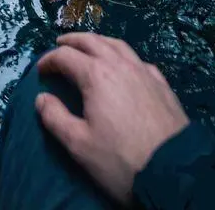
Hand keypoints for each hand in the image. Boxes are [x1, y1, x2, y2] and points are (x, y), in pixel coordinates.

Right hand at [36, 33, 188, 205]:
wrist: (175, 172)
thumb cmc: (121, 159)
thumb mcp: (79, 144)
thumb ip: (55, 118)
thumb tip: (42, 98)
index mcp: (96, 75)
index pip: (65, 57)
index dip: (49, 60)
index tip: (40, 71)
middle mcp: (120, 64)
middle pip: (91, 41)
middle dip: (72, 41)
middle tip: (59, 45)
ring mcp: (144, 71)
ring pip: (117, 45)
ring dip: (98, 42)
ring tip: (89, 46)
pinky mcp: (161, 84)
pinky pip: (137, 59)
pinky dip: (122, 55)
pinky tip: (124, 65)